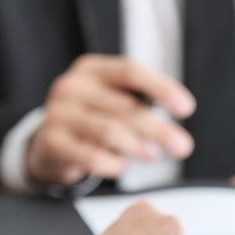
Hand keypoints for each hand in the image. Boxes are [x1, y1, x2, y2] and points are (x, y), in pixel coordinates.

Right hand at [27, 56, 195, 185]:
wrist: (48, 144)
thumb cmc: (92, 118)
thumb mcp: (113, 101)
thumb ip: (142, 105)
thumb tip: (179, 129)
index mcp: (91, 69)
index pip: (131, 72)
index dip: (162, 88)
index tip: (186, 108)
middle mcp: (71, 85)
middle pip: (124, 106)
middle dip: (158, 128)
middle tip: (182, 147)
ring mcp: (57, 113)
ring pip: (109, 131)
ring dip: (138, 146)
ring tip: (152, 155)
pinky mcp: (51, 142)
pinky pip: (90, 156)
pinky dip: (113, 164)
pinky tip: (122, 166)